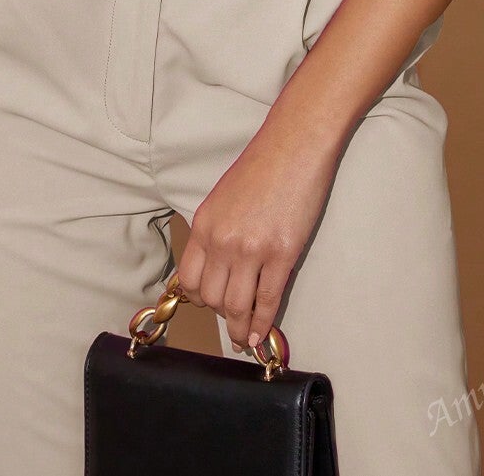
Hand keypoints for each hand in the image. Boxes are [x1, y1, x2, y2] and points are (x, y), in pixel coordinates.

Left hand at [175, 116, 338, 353]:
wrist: (293, 146)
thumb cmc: (261, 166)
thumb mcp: (223, 198)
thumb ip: (217, 230)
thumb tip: (219, 265)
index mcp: (205, 225)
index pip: (190, 279)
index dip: (199, 299)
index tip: (209, 305)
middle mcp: (222, 241)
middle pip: (211, 298)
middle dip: (220, 315)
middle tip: (232, 320)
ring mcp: (252, 250)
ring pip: (236, 306)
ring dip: (239, 328)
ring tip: (244, 337)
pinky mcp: (282, 255)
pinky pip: (268, 301)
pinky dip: (263, 324)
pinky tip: (262, 335)